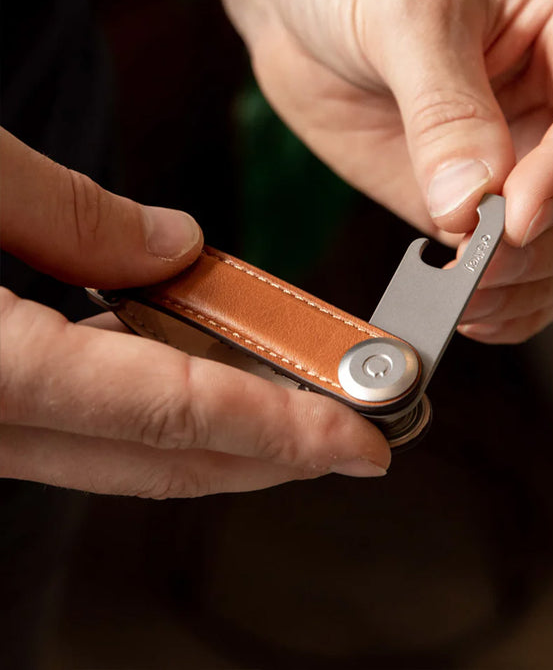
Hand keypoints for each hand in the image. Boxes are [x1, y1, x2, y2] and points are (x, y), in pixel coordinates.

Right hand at [0, 128, 389, 496]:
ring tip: (290, 402)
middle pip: (161, 457)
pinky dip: (145, 403)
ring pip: (122, 449)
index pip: (175, 410)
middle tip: (345, 438)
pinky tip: (188, 370)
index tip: (359, 441)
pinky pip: (79, 425)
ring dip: (214, 429)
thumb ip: (73, 215)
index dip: (282, 431)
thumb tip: (173, 245)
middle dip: (268, 452)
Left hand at [216, 0, 552, 342]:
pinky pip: (536, 279)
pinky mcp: (498, 212)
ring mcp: (541, 166)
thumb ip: (443, 108)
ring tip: (462, 293)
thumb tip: (472, 200)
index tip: (511, 219)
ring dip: (530, 287)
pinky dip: (510, 306)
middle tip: (480, 264)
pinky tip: (468, 306)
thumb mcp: (405, 14)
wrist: (310, 15)